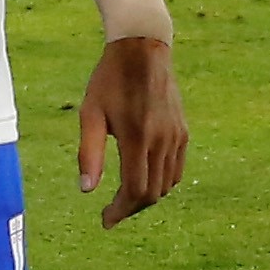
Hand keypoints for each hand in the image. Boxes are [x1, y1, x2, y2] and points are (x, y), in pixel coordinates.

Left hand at [76, 35, 188, 226]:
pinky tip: (144, 179)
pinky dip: (162, 183)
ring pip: (167, 185)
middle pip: (152, 194)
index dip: (120, 211)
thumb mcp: (90, 114)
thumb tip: (86, 190)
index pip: (135, 190)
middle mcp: (162, 140)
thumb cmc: (109, 80)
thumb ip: (88, 153)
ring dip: (146, 197)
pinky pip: (176, 170)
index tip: (105, 220)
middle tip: (111, 211)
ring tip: (125, 197)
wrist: (142, 49)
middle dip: (131, 208)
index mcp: (137, 137)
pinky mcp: (183, 132)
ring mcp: (176, 137)